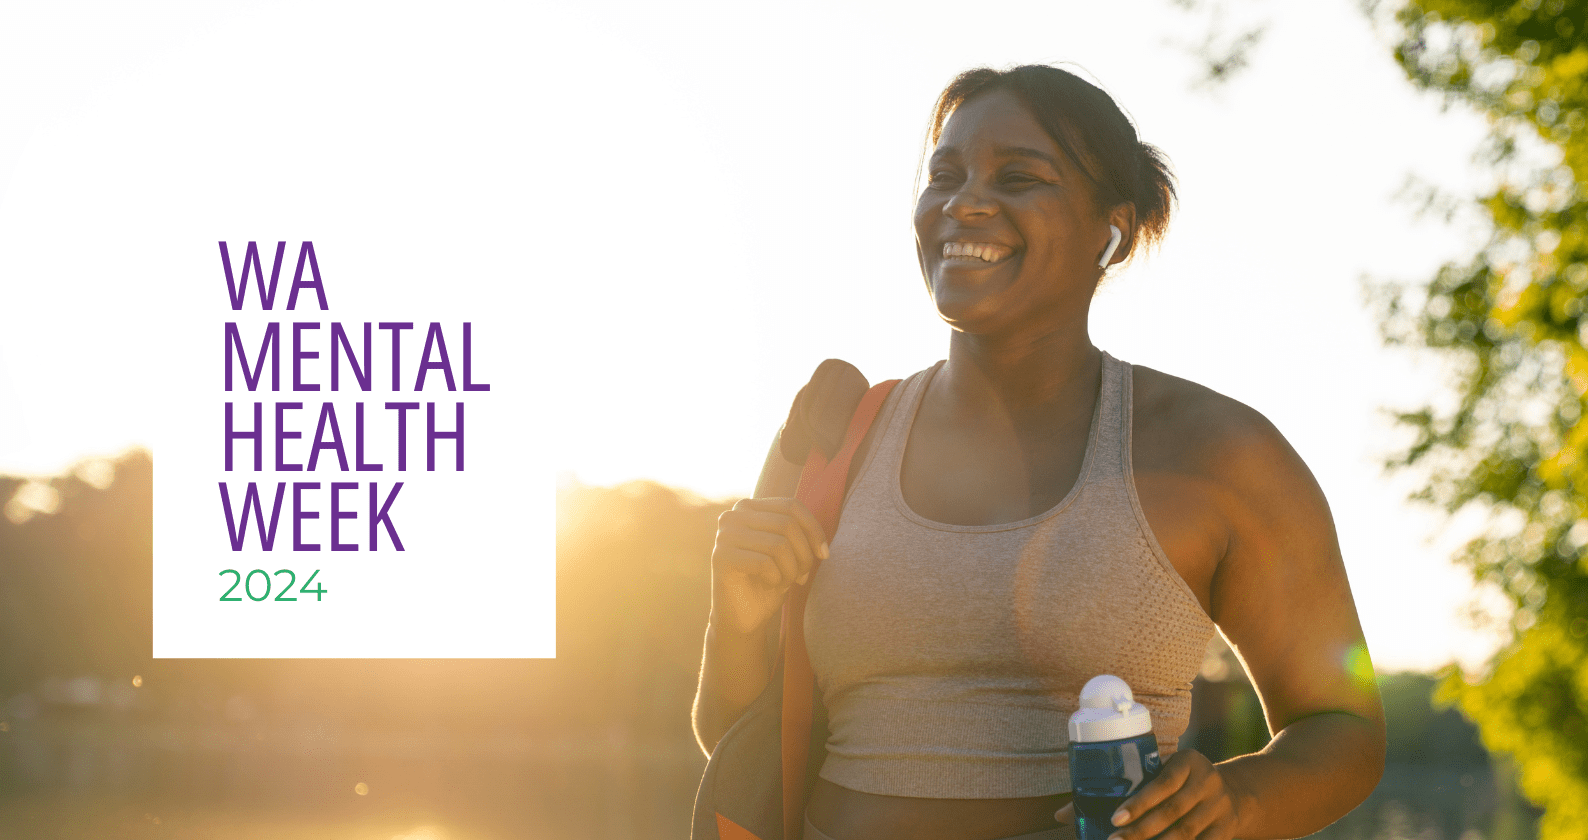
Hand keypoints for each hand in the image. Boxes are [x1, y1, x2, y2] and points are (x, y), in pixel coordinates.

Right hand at [710, 497, 828, 635]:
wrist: (743, 618)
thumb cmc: (768, 582)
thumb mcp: (789, 552)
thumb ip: (800, 534)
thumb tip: (820, 541)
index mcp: (749, 508)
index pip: (791, 506)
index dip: (814, 530)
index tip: (824, 554)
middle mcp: (733, 516)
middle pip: (787, 524)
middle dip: (804, 555)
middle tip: (802, 577)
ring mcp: (724, 535)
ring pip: (779, 544)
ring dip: (791, 570)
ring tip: (785, 582)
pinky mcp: (720, 557)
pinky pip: (765, 563)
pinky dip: (776, 578)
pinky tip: (770, 585)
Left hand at [1054, 750, 1243, 839]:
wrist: (1232, 793)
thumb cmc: (1176, 783)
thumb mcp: (1157, 774)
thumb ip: (1118, 788)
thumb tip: (1060, 815)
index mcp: (1189, 761)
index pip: (1163, 782)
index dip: (1140, 802)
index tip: (1115, 818)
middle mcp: (1208, 782)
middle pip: (1172, 812)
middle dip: (1141, 830)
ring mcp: (1220, 807)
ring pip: (1186, 833)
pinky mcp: (1226, 830)